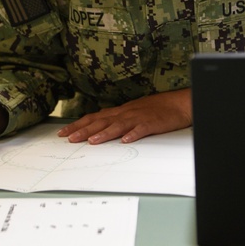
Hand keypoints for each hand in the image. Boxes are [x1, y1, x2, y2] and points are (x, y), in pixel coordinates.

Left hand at [57, 89, 191, 144]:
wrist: (180, 103)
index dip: (79, 124)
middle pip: (102, 121)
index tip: (64, 132)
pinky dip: (133, 134)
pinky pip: (142, 129)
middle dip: (84, 130)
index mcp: (121, 111)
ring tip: (91, 141)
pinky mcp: (152, 123)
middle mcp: (126, 113)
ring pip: (118, 125)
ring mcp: (139, 118)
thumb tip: (100, 123)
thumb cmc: (158, 109)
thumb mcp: (134, 111)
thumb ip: (118, 118)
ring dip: (104, 133)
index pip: (95, 117)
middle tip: (68, 138)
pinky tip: (126, 140)